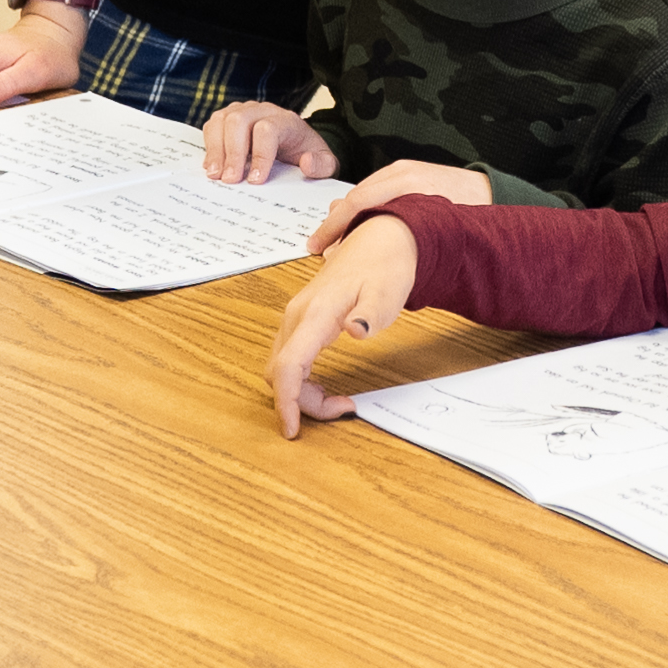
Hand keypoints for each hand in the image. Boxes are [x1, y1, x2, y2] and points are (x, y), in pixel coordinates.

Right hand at [204, 100, 337, 184]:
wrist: (299, 144)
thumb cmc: (308, 154)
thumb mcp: (326, 163)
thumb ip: (323, 165)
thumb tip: (306, 164)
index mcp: (287, 120)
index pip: (268, 129)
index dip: (260, 155)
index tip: (256, 180)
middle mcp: (262, 110)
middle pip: (239, 121)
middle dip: (233, 152)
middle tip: (230, 180)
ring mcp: (243, 112)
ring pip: (222, 120)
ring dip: (216, 149)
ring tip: (215, 175)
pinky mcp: (228, 119)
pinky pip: (212, 126)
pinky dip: (210, 146)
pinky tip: (212, 167)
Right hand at [267, 216, 421, 430]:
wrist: (382, 237)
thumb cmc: (386, 264)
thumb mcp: (387, 291)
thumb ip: (371, 315)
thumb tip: (354, 331)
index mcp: (315, 313)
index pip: (288, 366)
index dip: (286, 402)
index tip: (293, 430)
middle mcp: (297, 315)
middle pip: (280, 373)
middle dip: (301, 403)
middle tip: (342, 409)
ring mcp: (295, 317)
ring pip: (281, 368)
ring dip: (302, 393)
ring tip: (339, 401)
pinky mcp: (300, 320)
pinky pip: (290, 359)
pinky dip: (302, 380)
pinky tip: (327, 385)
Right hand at [317, 157, 488, 234]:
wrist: (492, 191)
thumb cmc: (473, 214)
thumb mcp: (442, 231)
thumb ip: (411, 242)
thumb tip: (376, 262)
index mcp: (409, 184)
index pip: (359, 203)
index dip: (335, 227)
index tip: (321, 247)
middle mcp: (403, 172)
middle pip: (355, 196)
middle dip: (334, 222)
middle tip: (318, 246)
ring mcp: (403, 168)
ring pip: (363, 192)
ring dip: (345, 215)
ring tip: (333, 240)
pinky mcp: (405, 171)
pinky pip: (375, 188)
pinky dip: (361, 207)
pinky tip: (356, 226)